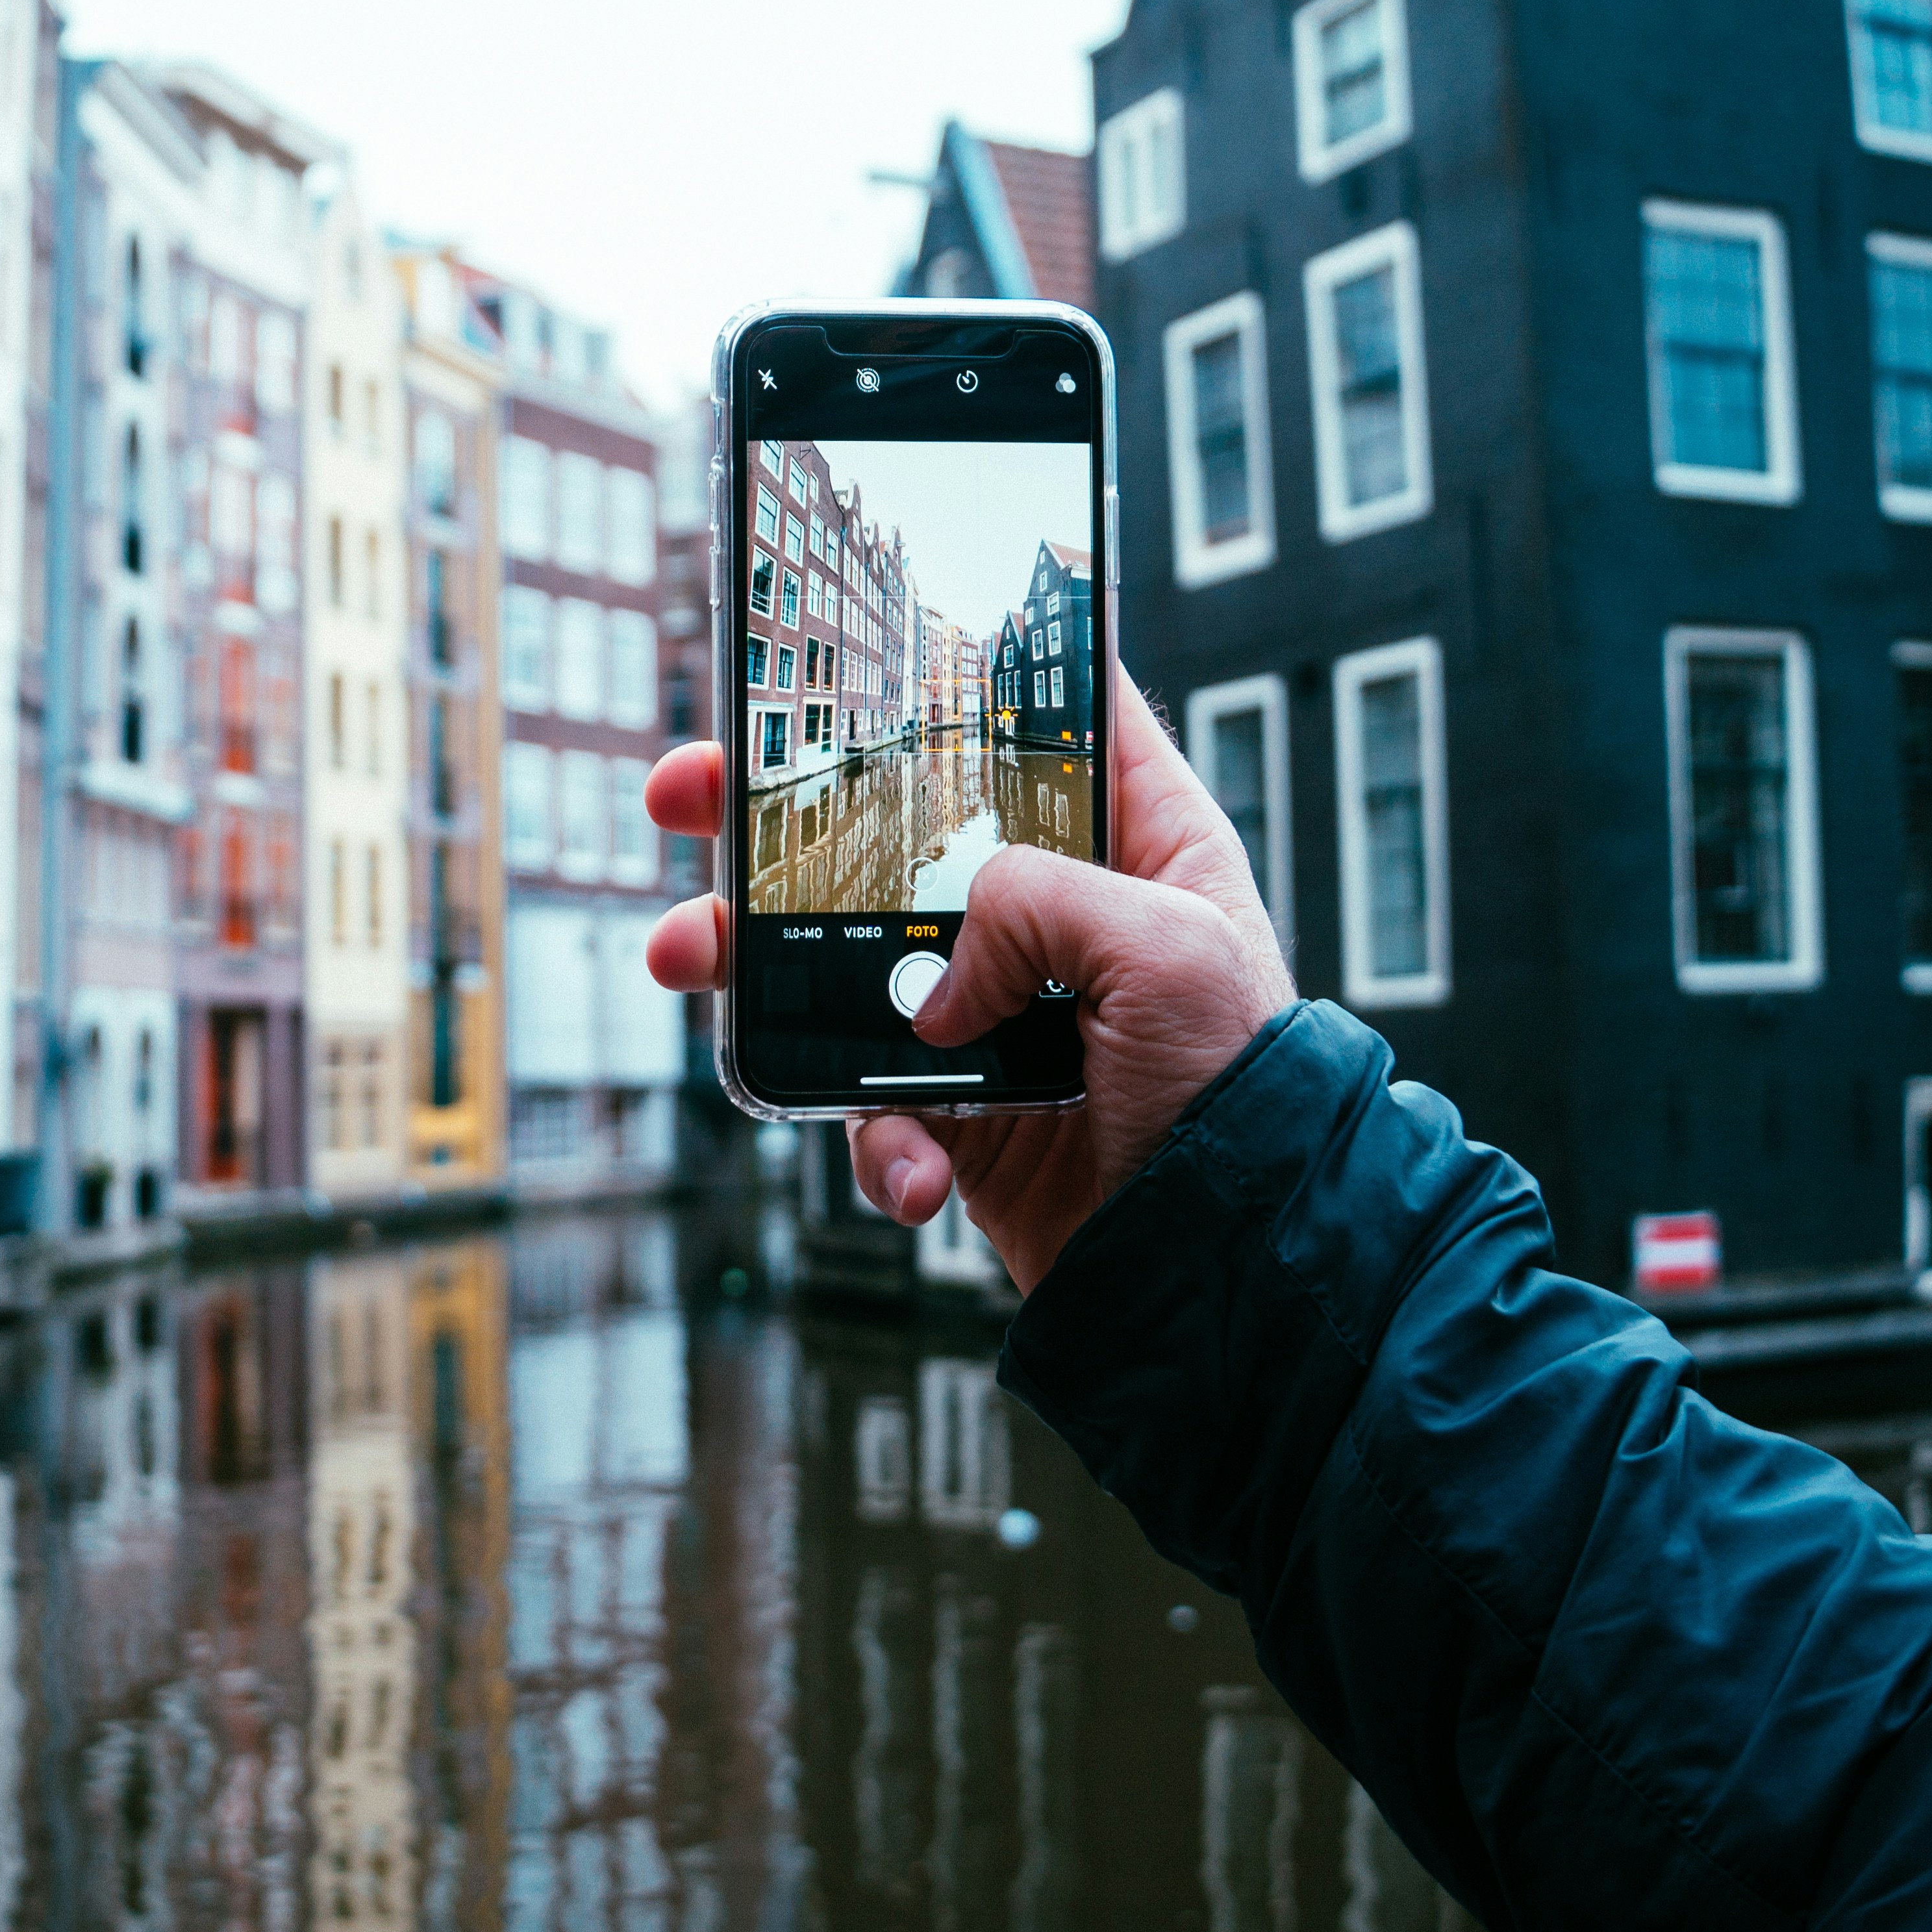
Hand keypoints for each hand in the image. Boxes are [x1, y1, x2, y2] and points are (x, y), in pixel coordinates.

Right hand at [641, 661, 1296, 1292]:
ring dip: (755, 968)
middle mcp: (1059, 918)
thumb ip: (1035, 902)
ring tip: (689, 961)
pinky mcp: (965, 1111)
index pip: (1045, 723)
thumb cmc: (1243, 1093)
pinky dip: (876, 1142)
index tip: (845, 659)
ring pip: (846, 967)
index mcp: (1136, 844)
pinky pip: (876, 1108)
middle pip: (895, 833)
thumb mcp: (1169, 948)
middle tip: (689, 792)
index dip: (948, 677)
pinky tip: (915, 1169)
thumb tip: (936, 981)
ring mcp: (1000, 1015)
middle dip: (777, 815)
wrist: (1231, 1271)